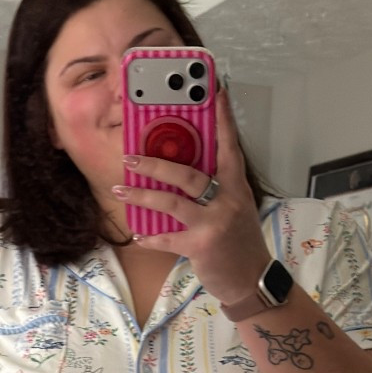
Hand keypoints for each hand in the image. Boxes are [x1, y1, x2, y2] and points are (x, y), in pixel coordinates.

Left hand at [112, 84, 269, 304]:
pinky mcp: (202, 246)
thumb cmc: (239, 241)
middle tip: (129, 156)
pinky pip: (168, 237)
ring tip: (120, 189)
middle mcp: (227, 200)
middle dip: (155, 163)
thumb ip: (215, 188)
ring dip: (142, 195)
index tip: (216, 92)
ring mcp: (215, 223)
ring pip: (172, 202)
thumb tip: (179, 171)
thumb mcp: (235, 208)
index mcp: (236, 186)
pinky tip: (139, 234)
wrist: (252, 280)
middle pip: (188, 174)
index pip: (230, 146)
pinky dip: (151, 237)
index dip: (223, 119)